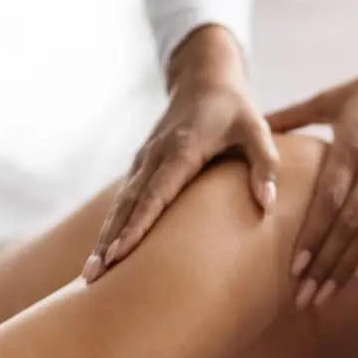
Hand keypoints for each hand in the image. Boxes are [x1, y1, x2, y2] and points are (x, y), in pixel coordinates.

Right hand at [83, 27, 277, 281]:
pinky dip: (111, 228)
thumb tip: (267, 204)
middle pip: (129, 205)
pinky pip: (123, 202)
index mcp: (182, 149)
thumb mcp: (257, 129)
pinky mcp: (141, 167)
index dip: (139, 224)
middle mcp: (155, 156)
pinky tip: (103, 255)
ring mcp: (144, 161)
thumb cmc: (234, 109)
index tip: (122, 253)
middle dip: (110, 241)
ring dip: (103, 239)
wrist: (203, 80)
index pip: (157, 192)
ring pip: (120, 206)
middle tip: (93, 277)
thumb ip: (264, 165)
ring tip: (89, 276)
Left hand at [266, 29, 357, 308]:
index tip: (296, 266)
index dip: (313, 235)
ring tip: (326, 294)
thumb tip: (255, 122)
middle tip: (304, 295)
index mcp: (353, 145)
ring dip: (348, 266)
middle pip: (349, 225)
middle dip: (326, 263)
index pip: (330, 200)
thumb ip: (292, 115)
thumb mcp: (331, 97)